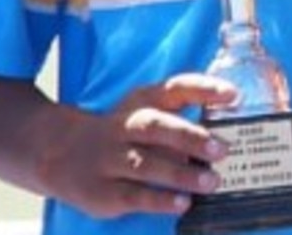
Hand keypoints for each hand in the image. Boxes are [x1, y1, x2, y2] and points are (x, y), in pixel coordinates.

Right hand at [41, 74, 235, 219]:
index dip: (203, 89)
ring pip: (146, 163)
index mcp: (141, 101)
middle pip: (156, 125)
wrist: (58, 151)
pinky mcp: (103, 191)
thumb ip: (179, 119)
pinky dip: (159, 199)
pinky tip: (183, 203)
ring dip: (180, 173)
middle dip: (189, 136)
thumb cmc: (120, 133)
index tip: (233, 94)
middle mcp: (124, 125)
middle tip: (222, 148)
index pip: (174, 87)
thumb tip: (226, 133)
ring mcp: (110, 158)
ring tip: (212, 182)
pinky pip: (133, 194)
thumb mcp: (143, 113)